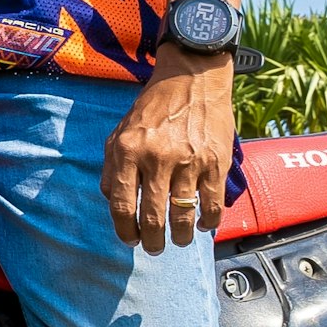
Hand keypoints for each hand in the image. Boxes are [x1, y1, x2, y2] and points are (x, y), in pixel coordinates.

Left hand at [104, 49, 235, 252]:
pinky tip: (204, 225)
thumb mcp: (120, 131)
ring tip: (179, 240)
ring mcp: (188, 161)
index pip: (121, 205)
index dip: (124, 230)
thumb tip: (113, 203)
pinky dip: (208, 222)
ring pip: (182, 216)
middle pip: (152, 217)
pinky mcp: (215, 162)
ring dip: (180, 237)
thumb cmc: (154, 108)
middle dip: (152, 241)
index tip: (130, 240)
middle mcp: (157, 157)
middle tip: (154, 247)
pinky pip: (212, 204)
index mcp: (128, 151)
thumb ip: (112, 167)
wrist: (192, 79)